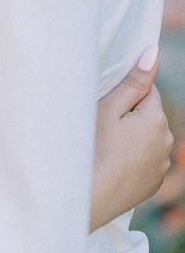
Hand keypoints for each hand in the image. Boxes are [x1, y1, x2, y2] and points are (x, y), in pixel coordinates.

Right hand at [92, 48, 173, 229]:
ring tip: (105, 149)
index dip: (124, 96)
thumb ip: (134, 82)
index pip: (147, 91)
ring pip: (148, 139)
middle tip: (101, 128)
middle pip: (149, 116)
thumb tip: (154, 53)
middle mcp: (167, 143)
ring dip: (133, 138)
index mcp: (156, 120)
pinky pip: (146, 161)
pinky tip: (111, 165)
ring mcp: (162, 166)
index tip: (105, 107)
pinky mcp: (154, 184)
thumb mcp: (107, 109)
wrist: (85, 200)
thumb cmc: (90, 149)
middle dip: (131, 117)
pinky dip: (133, 159)